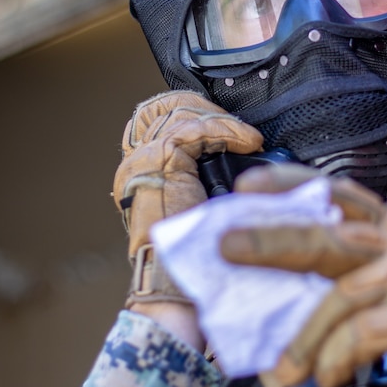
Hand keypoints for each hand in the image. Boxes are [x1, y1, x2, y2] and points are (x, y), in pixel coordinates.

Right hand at [113, 91, 262, 308]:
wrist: (180, 280)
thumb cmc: (195, 254)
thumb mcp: (198, 206)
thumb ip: (204, 179)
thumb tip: (242, 158)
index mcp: (142, 172)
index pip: (156, 117)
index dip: (194, 111)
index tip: (228, 127)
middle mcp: (136, 162)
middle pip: (166, 107)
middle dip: (207, 109)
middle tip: (239, 129)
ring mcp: (145, 160)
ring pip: (182, 114)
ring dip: (223, 120)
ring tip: (249, 138)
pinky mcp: (161, 161)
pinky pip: (195, 130)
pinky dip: (228, 131)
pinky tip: (249, 141)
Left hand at [222, 165, 386, 386]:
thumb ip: (349, 269)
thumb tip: (280, 285)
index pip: (335, 194)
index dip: (290, 185)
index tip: (246, 185)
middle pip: (326, 237)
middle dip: (271, 242)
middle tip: (228, 248)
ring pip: (338, 297)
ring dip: (302, 338)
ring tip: (281, 370)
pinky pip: (362, 336)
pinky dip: (336, 358)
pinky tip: (326, 376)